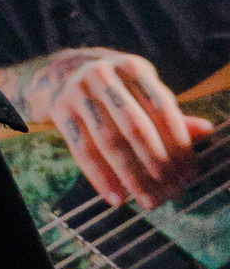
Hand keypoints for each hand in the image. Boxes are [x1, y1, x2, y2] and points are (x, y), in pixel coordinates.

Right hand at [23, 48, 213, 208]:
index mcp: (133, 67)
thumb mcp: (144, 93)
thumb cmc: (120, 90)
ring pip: (108, 141)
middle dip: (157, 164)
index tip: (190, 176)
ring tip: (148, 201)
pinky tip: (117, 198)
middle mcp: (103, 74)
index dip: (179, 145)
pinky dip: (100, 178)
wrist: (65, 73)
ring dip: (131, 176)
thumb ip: (171, 115)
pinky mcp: (60, 110)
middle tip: (173, 193)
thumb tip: (207, 131)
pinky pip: (82, 151)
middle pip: (134, 126)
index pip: (161, 109)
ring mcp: (78, 91)